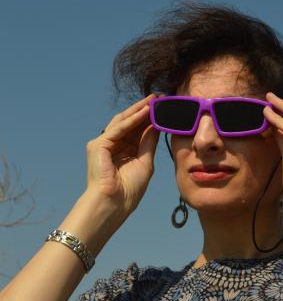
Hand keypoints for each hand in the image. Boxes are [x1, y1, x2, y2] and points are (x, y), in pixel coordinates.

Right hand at [85, 95, 159, 216]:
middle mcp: (113, 145)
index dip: (151, 118)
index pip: (138, 129)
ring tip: (154, 100)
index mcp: (124, 150)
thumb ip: (149, 143)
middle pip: (130, 122)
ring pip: (124, 122)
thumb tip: (157, 125)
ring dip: (139, 110)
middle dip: (145, 109)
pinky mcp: (98, 145)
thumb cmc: (130, 189)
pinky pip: (119, 128)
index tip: (165, 107)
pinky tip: (146, 111)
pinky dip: (133, 119)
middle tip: (160, 97)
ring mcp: (104, 144)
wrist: (115, 203)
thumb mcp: (145, 162)